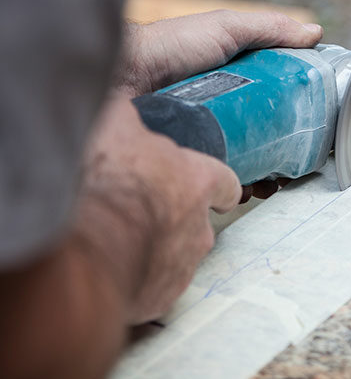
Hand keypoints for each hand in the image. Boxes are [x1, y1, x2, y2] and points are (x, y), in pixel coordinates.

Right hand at [74, 93, 240, 322]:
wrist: (79, 249)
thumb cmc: (102, 181)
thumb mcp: (114, 123)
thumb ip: (129, 111)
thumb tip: (126, 99)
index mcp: (197, 182)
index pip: (225, 183)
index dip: (216, 185)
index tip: (208, 188)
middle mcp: (198, 228)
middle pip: (197, 222)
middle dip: (173, 217)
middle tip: (138, 210)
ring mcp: (182, 267)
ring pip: (176, 256)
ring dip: (154, 248)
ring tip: (117, 239)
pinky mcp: (160, 298)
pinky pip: (154, 286)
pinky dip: (138, 279)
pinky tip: (110, 266)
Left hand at [116, 10, 319, 201]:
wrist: (121, 76)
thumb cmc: (172, 45)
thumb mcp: (227, 28)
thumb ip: (270, 28)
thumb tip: (316, 33)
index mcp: (240, 84)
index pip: (279, 105)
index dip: (298, 121)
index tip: (313, 136)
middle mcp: (227, 112)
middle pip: (266, 139)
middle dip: (283, 157)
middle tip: (292, 168)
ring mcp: (209, 136)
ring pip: (247, 162)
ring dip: (264, 177)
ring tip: (272, 183)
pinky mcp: (192, 157)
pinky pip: (219, 177)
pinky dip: (236, 185)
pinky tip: (244, 188)